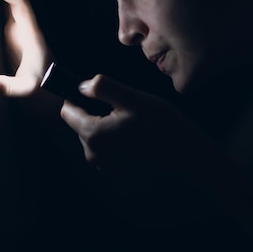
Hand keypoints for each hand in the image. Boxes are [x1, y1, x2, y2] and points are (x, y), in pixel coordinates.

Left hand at [60, 74, 210, 179]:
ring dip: (105, 122)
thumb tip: (81, 85)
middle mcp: (93, 153)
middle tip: (123, 105)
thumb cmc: (160, 124)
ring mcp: (103, 163)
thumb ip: (102, 88)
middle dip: (94, 109)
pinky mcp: (114, 167)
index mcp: (93, 134)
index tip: (97, 91)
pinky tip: (133, 131)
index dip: (78, 96)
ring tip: (131, 118)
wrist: (185, 153)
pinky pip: (105, 144)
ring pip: (93, 132)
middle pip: (79, 122)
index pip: (67, 111)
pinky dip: (114, 134)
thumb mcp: (132, 98)